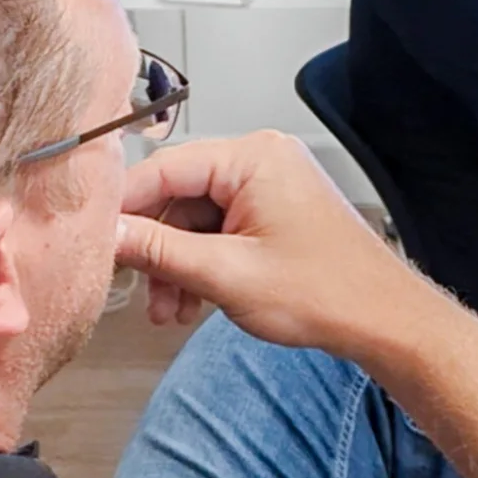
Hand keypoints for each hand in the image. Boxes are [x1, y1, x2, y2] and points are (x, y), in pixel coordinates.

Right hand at [111, 130, 425, 352]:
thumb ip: (159, 251)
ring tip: (168, 311)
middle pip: (177, 194)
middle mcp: (260, 160)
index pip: (164, 168)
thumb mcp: (226, 274)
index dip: (124, 208)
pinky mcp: (272, 210)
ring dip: (175, 264)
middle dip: (154, 248)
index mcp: (252, 157)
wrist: (382, 319)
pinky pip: (218, 228)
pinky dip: (200, 263)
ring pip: (194, 218)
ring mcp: (268, 185)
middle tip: (136, 290)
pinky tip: (190, 303)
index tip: (94, 240)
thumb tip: (108, 235)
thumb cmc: (325, 292)